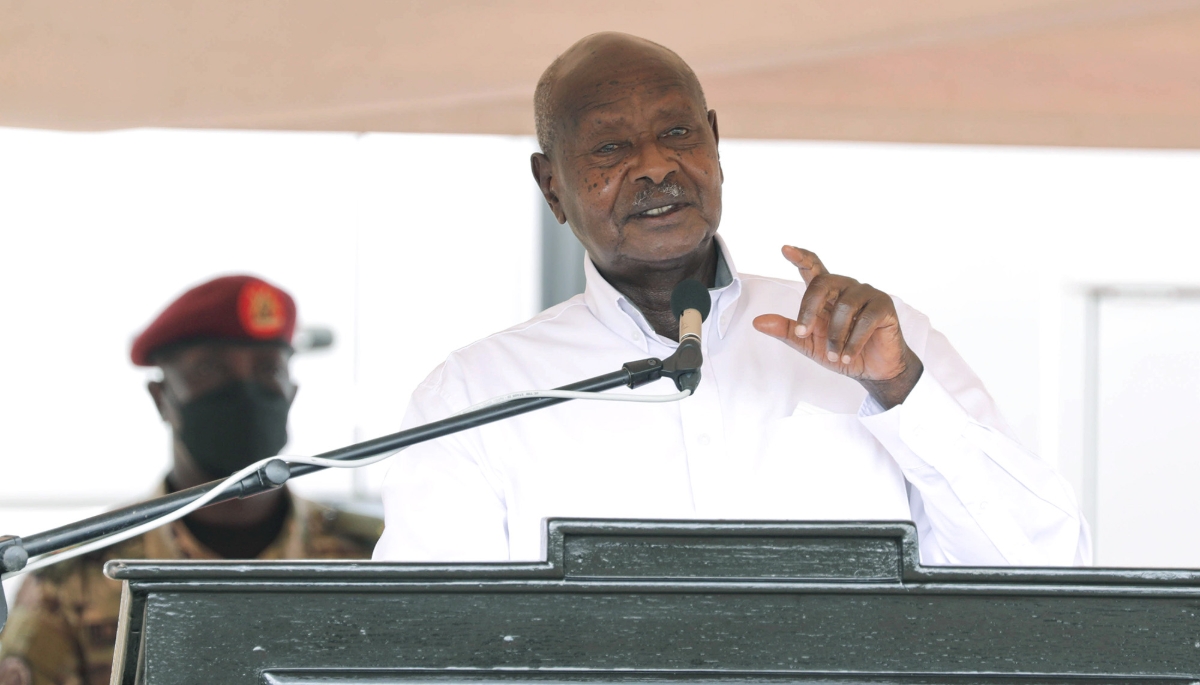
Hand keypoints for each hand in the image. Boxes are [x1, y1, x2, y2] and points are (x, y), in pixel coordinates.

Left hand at [752, 246, 922, 408]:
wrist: (873, 370)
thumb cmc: (841, 352)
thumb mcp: (809, 344)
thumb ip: (786, 331)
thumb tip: (758, 322)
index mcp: (827, 294)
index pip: (813, 268)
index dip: (800, 257)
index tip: (785, 249)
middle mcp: (846, 288)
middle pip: (822, 284)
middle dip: (808, 309)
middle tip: (803, 333)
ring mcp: (866, 294)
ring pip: (843, 308)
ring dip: (835, 337)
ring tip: (835, 355)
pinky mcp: (884, 305)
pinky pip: (864, 320)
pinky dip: (853, 343)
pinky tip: (848, 357)